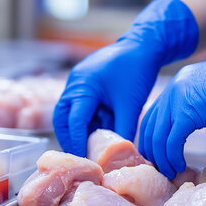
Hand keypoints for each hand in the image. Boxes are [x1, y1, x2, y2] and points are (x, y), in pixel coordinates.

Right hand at [53, 0, 198, 156]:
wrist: (143, 45)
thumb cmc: (137, 70)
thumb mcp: (131, 105)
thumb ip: (123, 130)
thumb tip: (120, 155)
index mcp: (83, 86)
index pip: (74, 121)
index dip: (77, 142)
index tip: (83, 160)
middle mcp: (75, 84)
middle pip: (62, 118)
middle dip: (68, 138)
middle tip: (78, 157)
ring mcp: (78, 83)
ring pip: (68, 114)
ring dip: (76, 131)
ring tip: (87, 149)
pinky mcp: (85, 84)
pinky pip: (80, 107)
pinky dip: (86, 122)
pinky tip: (96, 134)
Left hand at [138, 35, 205, 178]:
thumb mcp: (205, 91)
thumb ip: (191, 103)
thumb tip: (187, 121)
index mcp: (173, 87)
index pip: (150, 116)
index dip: (149, 138)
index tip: (154, 154)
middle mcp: (170, 93)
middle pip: (149, 128)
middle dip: (151, 151)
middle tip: (159, 167)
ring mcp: (176, 102)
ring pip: (158, 137)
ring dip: (162, 159)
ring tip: (170, 172)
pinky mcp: (187, 114)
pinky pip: (172, 141)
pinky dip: (173, 157)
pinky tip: (180, 166)